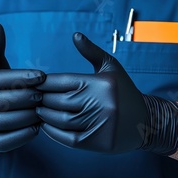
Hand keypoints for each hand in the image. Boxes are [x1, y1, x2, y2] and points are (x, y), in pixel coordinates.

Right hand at [0, 23, 45, 151]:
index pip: (1, 79)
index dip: (23, 77)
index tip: (42, 75)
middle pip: (4, 102)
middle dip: (27, 98)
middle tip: (44, 96)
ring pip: (6, 122)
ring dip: (27, 116)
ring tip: (43, 111)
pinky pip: (7, 141)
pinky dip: (23, 135)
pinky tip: (37, 127)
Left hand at [36, 33, 177, 154]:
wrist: (146, 121)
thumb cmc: (123, 91)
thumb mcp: (110, 68)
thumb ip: (91, 51)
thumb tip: (75, 35)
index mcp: (99, 83)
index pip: (62, 81)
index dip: (45, 83)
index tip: (35, 84)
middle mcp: (99, 103)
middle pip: (58, 101)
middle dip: (42, 99)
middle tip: (31, 99)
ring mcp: (99, 124)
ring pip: (60, 120)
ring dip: (44, 116)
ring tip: (38, 111)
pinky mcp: (97, 142)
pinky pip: (67, 138)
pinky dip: (53, 132)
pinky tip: (46, 125)